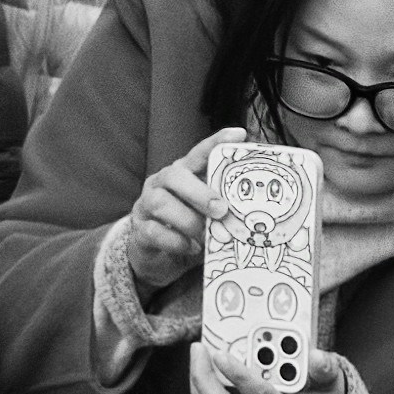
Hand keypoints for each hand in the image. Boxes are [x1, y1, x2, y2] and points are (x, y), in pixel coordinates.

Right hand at [121, 130, 234, 294]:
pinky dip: (175, 241)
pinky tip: (190, 247)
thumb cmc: (188, 230)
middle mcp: (161, 184)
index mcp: (183, 174)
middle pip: (175, 175)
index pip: (199, 153)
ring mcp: (146, 205)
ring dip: (188, 221)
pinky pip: (154, 232)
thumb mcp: (207, 215)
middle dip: (200, 192)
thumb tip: (253, 212)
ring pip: (160, 203)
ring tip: (205, 237)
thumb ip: (223, 208)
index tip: (238, 136)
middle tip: (221, 210)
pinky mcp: (139, 230)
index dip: (217, 143)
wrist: (158, 258)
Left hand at [192, 337, 343, 393]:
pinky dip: (202, 390)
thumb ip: (325, 370)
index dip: (240, 376)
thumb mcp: (331, 387)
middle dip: (204, 379)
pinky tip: (203, 369)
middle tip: (199, 348)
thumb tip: (316, 357)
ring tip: (199, 354)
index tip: (222, 354)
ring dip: (199, 383)